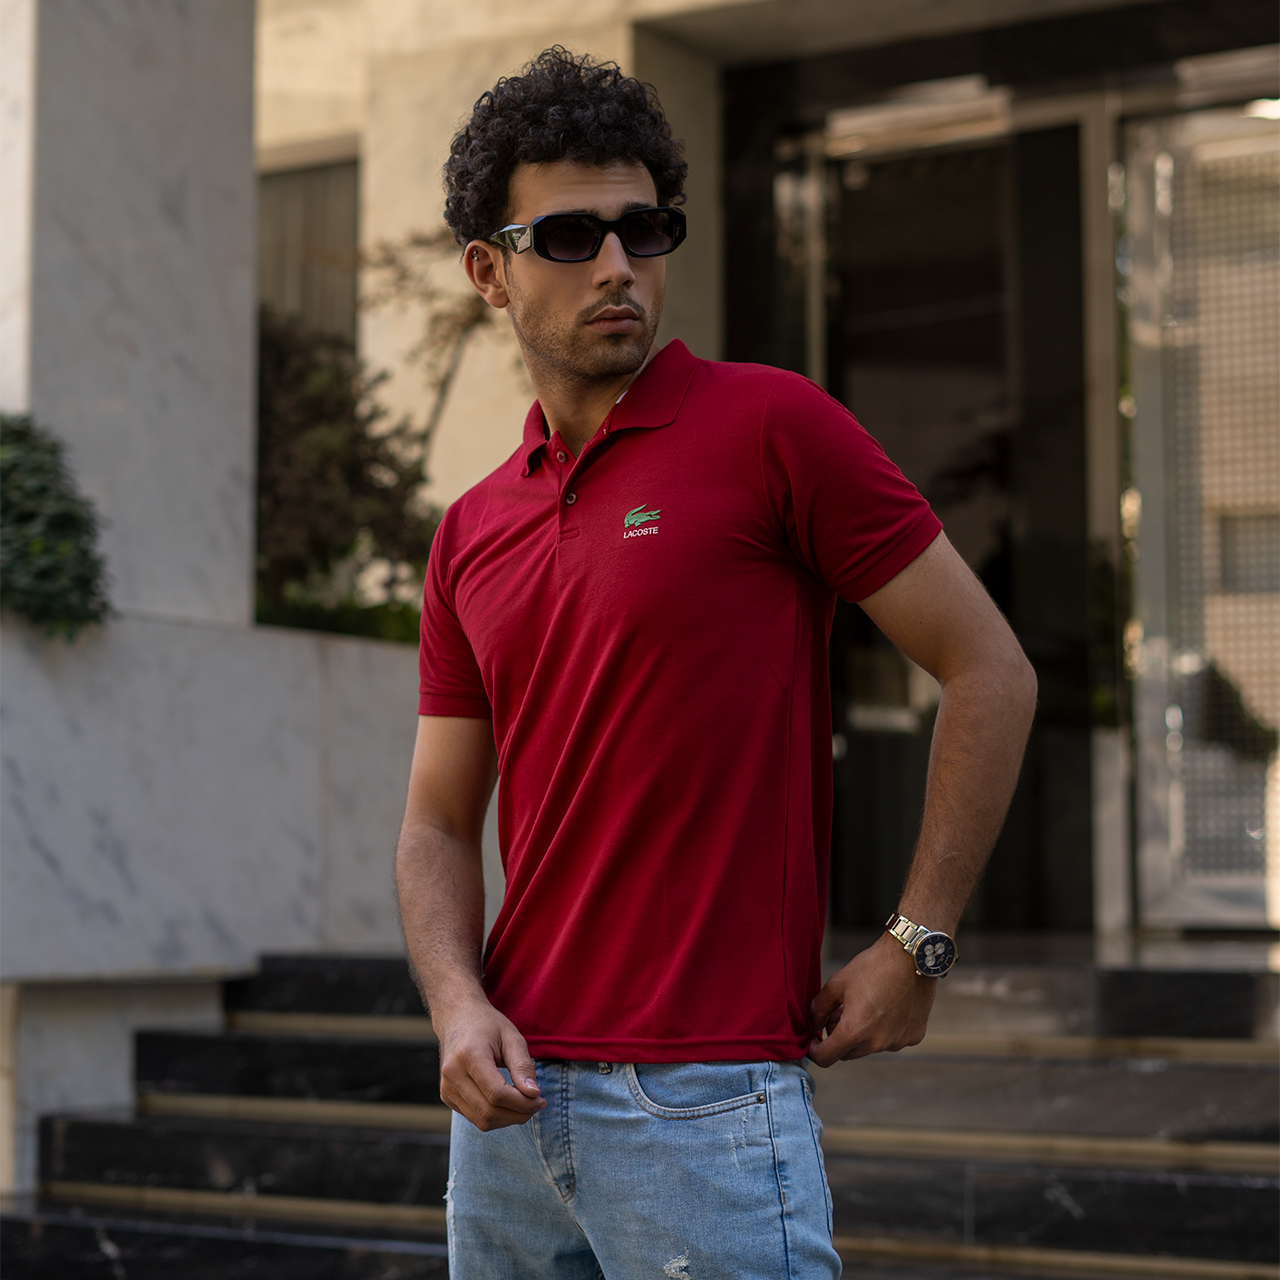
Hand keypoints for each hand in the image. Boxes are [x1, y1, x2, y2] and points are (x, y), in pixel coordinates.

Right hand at [434, 996, 546, 1130]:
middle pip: (489, 1111)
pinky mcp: (447, 1096)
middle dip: (518, 1114)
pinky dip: (495, 1116)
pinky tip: (507, 1102)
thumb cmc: (488, 1025)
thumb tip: (534, 1094)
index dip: (522, 1103)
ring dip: (508, 1119)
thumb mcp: (511, 1037)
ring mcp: (447, 1087)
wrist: (457, 1018)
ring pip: (481, 1121)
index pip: (497, 1094)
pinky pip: (474, 1117)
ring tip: (524, 1104)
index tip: (541, 1099)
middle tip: (537, 1104)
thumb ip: (522, 1066)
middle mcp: (452, 1074)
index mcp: (469, 1055)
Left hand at [807, 932, 936, 1066]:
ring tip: (864, 1007)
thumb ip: (819, 1009)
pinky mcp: (914, 1036)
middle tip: (839, 1014)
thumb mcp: (837, 983)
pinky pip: (892, 1040)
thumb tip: (812, 1026)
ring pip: (870, 1047)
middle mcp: (877, 1043)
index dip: (815, 1051)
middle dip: (839, 1038)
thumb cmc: (873, 967)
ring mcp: (898, 1042)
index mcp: (854, 1031)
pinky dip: (884, 1030)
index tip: (813, 1041)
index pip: (826, 1058)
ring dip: (862, 1035)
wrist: (911, 956)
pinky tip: (887, 1007)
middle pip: (848, 1053)